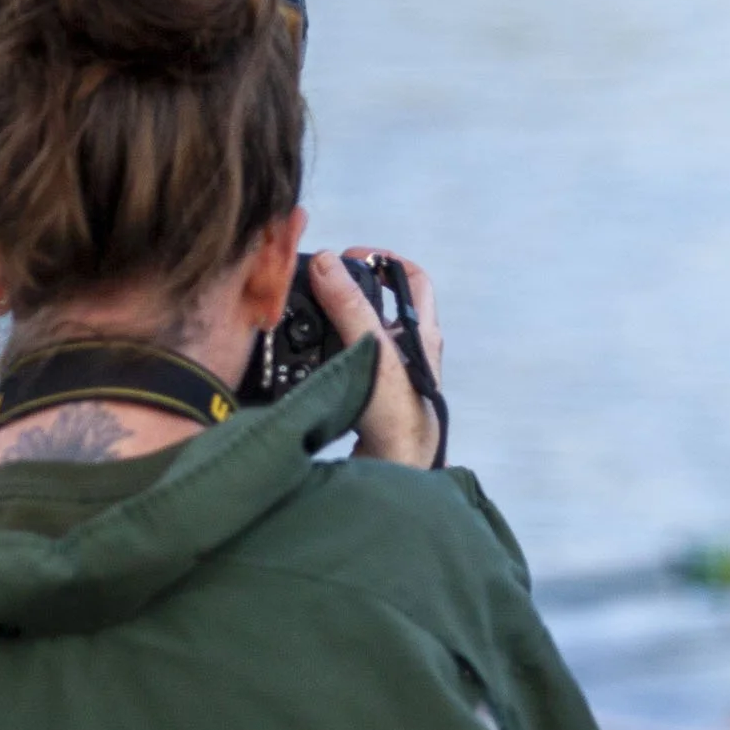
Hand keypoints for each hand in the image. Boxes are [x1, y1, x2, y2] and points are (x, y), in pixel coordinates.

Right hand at [311, 247, 444, 467]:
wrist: (396, 472)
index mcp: (422, 334)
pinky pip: (349, 364)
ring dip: (337, 322)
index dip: (385, 260)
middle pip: (384, 305)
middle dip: (351, 290)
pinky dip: (329, 354)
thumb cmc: (397, 417)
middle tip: (319, 285)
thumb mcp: (374, 350)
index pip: (414, 279)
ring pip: (364, 336)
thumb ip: (350, 306)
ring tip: (308, 315)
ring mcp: (392, 378)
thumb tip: (325, 263)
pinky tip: (308, 357)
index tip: (351, 257)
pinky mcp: (372, 399)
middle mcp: (410, 353)